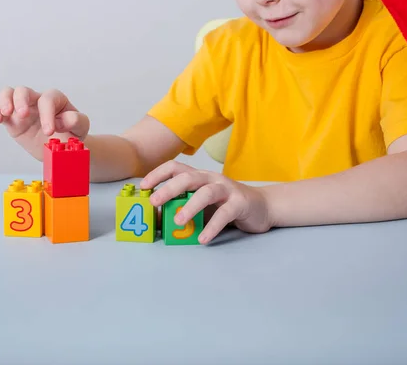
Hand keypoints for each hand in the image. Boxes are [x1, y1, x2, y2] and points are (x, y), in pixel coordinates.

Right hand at [0, 86, 89, 155]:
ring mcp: (22, 108)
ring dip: (4, 101)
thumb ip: (77, 121)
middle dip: (22, 100)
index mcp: (55, 99)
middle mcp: (37, 100)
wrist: (62, 146)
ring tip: (6, 113)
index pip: (47, 100)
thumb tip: (66, 119)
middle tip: (24, 115)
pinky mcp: (12, 120)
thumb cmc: (72, 133)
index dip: (47, 114)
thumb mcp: (81, 127)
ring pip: (8, 94)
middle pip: (24, 90)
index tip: (49, 132)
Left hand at [140, 160, 272, 243]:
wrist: (262, 207)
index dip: (158, 174)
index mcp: (199, 177)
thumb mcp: (202, 206)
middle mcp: (211, 179)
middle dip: (169, 188)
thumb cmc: (226, 206)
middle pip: (188, 177)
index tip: (143, 186)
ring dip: (190, 207)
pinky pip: (224, 214)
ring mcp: (227, 189)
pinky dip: (212, 227)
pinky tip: (203, 239)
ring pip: (206, 193)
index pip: (175, 167)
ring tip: (178, 222)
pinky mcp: (240, 203)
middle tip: (154, 202)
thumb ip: (183, 209)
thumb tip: (157, 219)